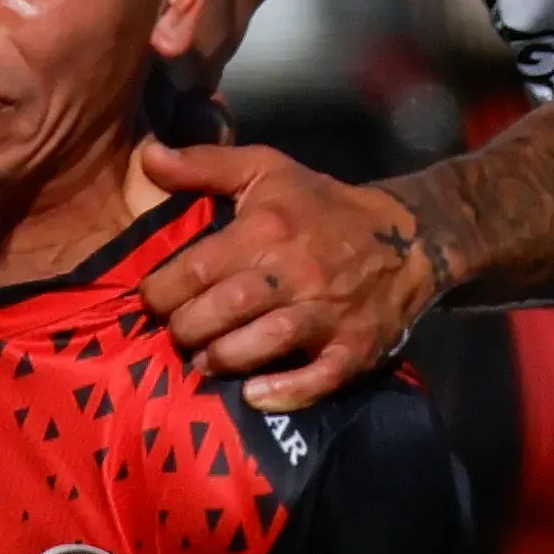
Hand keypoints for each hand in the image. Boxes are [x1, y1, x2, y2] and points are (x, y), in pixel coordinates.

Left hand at [137, 137, 447, 408]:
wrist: (405, 237)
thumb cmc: (322, 207)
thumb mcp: (266, 170)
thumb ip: (204, 165)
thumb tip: (148, 158)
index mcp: (267, 229)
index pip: (196, 267)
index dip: (162, 291)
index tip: (151, 300)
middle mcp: (295, 272)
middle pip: (224, 308)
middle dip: (185, 329)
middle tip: (175, 333)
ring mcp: (327, 314)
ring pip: (263, 343)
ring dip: (222, 359)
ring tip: (203, 361)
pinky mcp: (353, 349)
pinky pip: (317, 379)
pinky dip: (283, 391)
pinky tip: (253, 395)